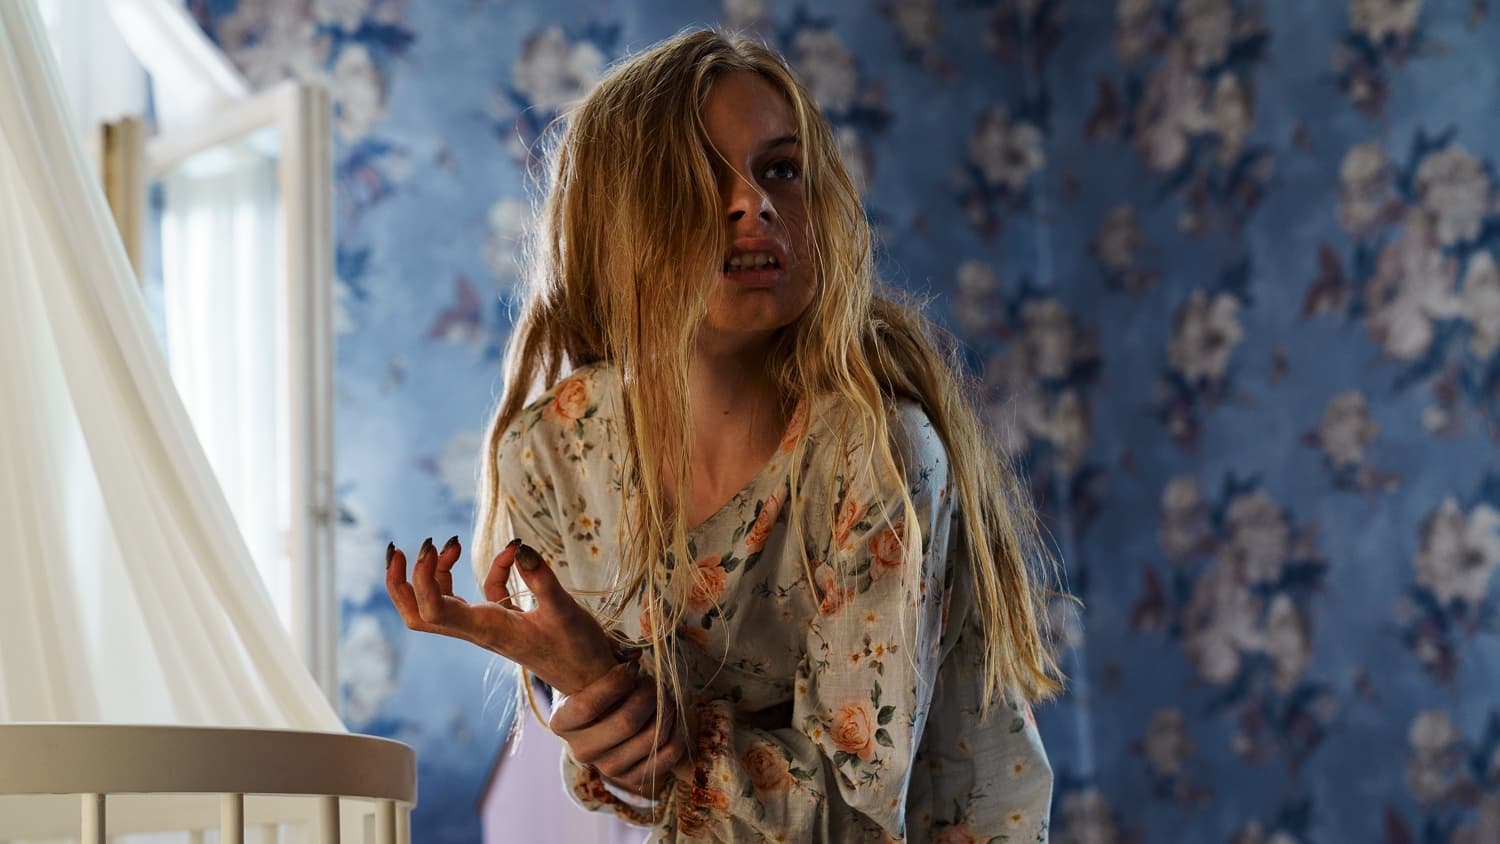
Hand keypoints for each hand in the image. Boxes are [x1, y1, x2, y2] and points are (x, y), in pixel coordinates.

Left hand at [385, 536, 617, 694]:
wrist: (590, 680)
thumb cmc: (578, 650)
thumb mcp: (563, 610)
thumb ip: (541, 577)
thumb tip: (519, 546)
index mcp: (486, 629)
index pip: (432, 609)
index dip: (421, 578)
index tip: (434, 545)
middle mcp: (478, 630)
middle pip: (418, 614)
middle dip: (401, 583)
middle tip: (402, 548)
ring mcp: (486, 626)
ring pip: (438, 604)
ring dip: (433, 573)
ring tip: (449, 543)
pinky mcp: (501, 620)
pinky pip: (476, 595)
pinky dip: (485, 570)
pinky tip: (511, 554)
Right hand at [550, 660, 689, 798]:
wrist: (602, 724)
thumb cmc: (597, 686)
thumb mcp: (590, 666)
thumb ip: (606, 651)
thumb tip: (633, 657)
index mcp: (562, 722)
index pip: (587, 706)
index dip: (617, 682)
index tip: (633, 668)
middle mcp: (580, 750)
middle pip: (626, 723)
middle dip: (649, 695)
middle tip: (652, 683)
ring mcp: (607, 768)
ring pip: (651, 738)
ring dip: (667, 711)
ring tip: (664, 697)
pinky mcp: (633, 778)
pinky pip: (668, 756)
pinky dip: (679, 733)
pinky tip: (674, 717)